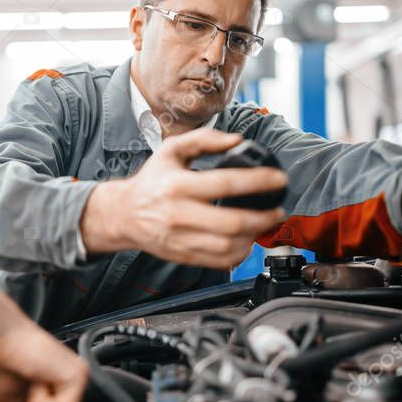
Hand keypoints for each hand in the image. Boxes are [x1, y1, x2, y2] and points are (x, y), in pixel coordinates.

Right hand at [81, 129, 286, 269]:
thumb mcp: (171, 150)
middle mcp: (178, 214)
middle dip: (263, 217)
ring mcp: (181, 239)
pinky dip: (240, 254)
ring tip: (264, 224)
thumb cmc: (151, 181)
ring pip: (228, 246)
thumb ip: (204, 140)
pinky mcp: (183, 256)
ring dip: (254, 236)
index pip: (225, 183)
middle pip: (231, 222)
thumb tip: (237, 141)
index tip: (278, 179)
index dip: (257, 182)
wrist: (124, 214)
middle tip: (277, 210)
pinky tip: (246, 241)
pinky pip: (219, 261)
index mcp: (177, 185)